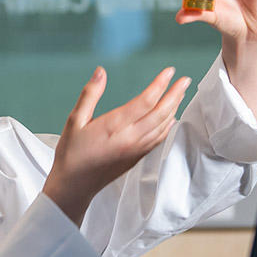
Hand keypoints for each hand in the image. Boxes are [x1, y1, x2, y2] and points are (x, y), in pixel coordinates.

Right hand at [42, 66, 190, 224]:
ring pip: (163, 126)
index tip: (169, 71)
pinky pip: (158, 139)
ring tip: (180, 94)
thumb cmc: (71, 153)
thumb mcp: (74, 120)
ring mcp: (136, 149)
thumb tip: (101, 71)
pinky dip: (168, 126)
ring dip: (174, 108)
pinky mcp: (137, 157)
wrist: (74, 186)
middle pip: (161, 113)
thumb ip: (90, 94)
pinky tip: (171, 118)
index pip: (145, 101)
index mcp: (114, 126)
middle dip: (175, 94)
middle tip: (185, 80)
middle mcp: (130, 138)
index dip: (160, 85)